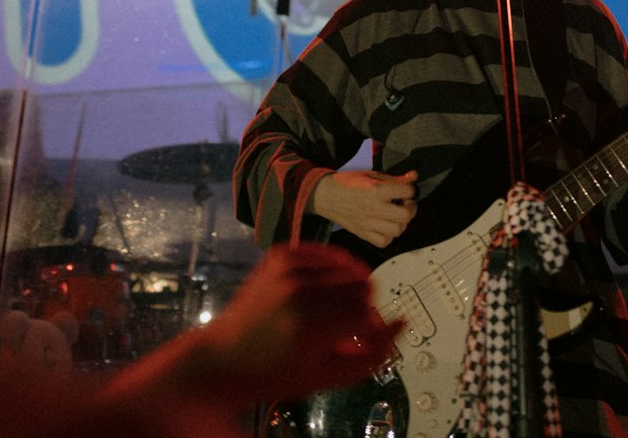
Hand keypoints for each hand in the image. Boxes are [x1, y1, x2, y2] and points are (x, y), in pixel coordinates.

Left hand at [99, 242, 402, 408]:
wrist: (226, 358)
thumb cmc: (275, 371)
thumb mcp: (327, 376)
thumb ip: (373, 354)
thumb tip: (401, 323)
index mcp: (310, 323)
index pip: (368, 309)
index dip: (372, 326)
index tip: (362, 338)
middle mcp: (299, 288)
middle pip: (363, 283)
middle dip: (362, 306)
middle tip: (346, 326)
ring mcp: (288, 267)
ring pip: (348, 265)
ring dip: (348, 287)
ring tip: (333, 309)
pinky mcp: (281, 254)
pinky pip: (327, 252)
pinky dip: (332, 268)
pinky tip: (322, 288)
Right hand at [311, 168, 417, 247]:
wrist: (327, 196)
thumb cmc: (349, 182)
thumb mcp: (372, 175)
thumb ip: (393, 178)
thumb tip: (414, 176)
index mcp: (377, 190)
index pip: (407, 191)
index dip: (410, 189)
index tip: (406, 189)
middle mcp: (375, 208)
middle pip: (406, 215)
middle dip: (411, 208)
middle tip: (405, 203)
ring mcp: (369, 224)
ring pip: (398, 230)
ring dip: (402, 222)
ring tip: (396, 215)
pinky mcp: (363, 234)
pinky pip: (384, 242)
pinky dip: (389, 235)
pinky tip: (386, 226)